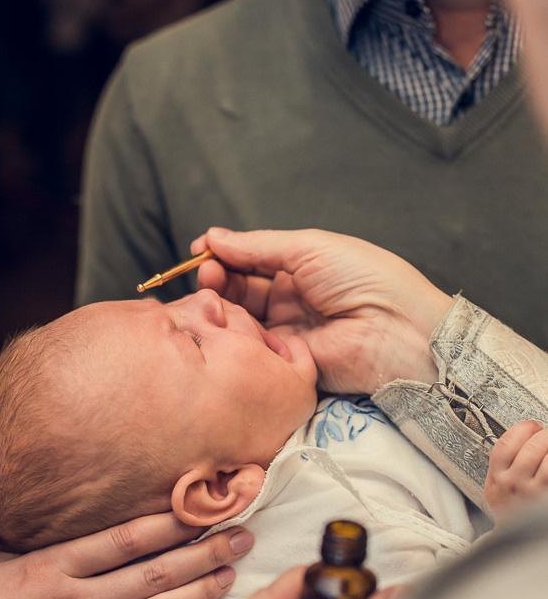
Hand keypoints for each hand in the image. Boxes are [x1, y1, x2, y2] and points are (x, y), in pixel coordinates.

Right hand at [194, 227, 453, 393]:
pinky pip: (251, 345)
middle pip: (241, 286)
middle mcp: (292, 297)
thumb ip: (259, 246)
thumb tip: (215, 238)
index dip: (225, 253)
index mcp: (303, 265)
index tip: (201, 248)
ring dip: (221, 301)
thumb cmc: (365, 279)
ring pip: (241, 314)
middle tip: (207, 272)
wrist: (397, 330)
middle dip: (219, 276)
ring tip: (210, 289)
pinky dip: (232, 331)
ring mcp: (287, 329)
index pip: (252, 257)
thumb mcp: (310, 248)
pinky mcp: (284, 360)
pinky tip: (222, 318)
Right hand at [485, 421, 547, 515]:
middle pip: (532, 444)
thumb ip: (503, 462)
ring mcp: (532, 491)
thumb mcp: (497, 485)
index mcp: (497, 477)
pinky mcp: (546, 496)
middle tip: (547, 436)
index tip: (533, 427)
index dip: (524, 428)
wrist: (520, 540)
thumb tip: (526, 435)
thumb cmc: (512, 509)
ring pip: (547, 453)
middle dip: (544, 434)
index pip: (507, 442)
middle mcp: (513, 483)